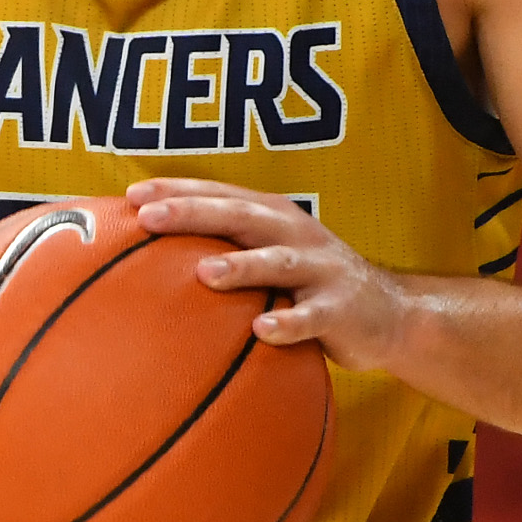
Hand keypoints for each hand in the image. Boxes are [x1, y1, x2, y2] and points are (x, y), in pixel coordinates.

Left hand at [129, 179, 409, 369]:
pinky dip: (289, 324)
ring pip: (277, 262)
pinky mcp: (340, 308)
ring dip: (241, 266)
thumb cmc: (305, 285)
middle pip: (239, 215)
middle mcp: (293, 232)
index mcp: (269, 216)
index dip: (175, 190)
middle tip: (149, 218)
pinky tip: (262, 331)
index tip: (130, 195)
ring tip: (203, 273)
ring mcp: (320, 268)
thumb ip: (220, 253)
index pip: (216, 194)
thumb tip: (143, 264)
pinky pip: (312, 316)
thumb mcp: (267, 257)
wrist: (391, 312)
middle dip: (193, 212)